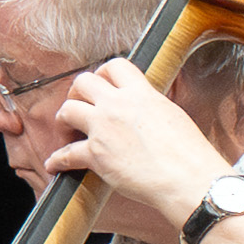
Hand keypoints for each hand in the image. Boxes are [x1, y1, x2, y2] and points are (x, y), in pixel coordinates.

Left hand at [41, 52, 236, 243]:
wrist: (187, 178)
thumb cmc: (189, 154)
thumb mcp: (173, 115)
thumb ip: (151, 108)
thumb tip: (145, 112)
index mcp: (141, 93)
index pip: (115, 66)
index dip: (104, 74)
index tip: (102, 86)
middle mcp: (118, 105)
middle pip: (83, 81)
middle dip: (77, 93)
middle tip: (80, 106)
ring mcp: (104, 128)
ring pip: (67, 109)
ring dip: (63, 120)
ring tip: (68, 131)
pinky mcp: (96, 154)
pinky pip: (66, 154)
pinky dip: (56, 160)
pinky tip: (53, 164)